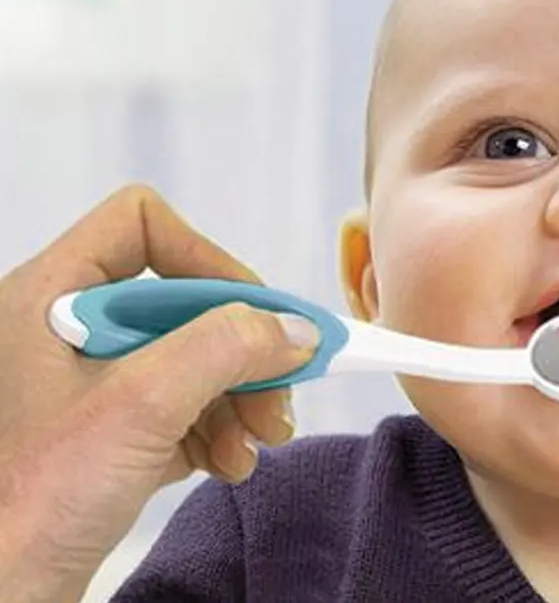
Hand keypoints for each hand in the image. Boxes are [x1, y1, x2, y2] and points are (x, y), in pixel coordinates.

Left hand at [0, 185, 317, 601]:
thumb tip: (294, 329)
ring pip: (193, 356)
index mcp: (52, 297)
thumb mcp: (142, 405)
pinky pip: (185, 403)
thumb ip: (224, 348)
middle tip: (280, 395)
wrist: (0, 596)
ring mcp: (90, 381)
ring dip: (240, 398)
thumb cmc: (33, 501)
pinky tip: (230, 462)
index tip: (254, 314)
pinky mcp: (110, 428)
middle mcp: (70, 329)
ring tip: (259, 442)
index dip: (205, 259)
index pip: (142, 226)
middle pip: (184, 302)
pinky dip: (219, 428)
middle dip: (242, 352)